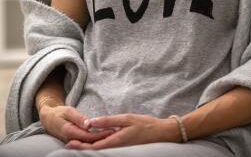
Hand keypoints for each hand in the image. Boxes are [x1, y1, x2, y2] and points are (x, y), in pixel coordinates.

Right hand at [39, 105, 114, 143]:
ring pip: (88, 142)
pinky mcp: (75, 140)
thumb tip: (89, 125)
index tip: (111, 130)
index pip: (88, 136)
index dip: (100, 134)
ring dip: (101, 139)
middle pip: (90, 141)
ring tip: (113, 134)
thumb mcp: (68, 111)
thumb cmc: (59, 113)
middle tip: (116, 132)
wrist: (49, 118)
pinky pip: (86, 141)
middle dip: (103, 138)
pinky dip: (96, 139)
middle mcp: (71, 139)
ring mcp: (73, 141)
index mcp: (70, 132)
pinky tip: (105, 135)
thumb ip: (79, 118)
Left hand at [65, 113, 181, 149]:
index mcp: (116, 141)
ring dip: (89, 146)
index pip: (94, 147)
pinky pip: (109, 147)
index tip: (69, 143)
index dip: (80, 146)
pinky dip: (99, 144)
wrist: (161, 132)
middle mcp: (117, 148)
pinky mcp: (124, 147)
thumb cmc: (145, 125)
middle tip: (68, 144)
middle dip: (81, 148)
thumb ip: (108, 121)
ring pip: (101, 149)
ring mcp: (121, 148)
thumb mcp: (126, 119)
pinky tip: (95, 139)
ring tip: (78, 141)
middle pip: (96, 150)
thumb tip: (91, 122)